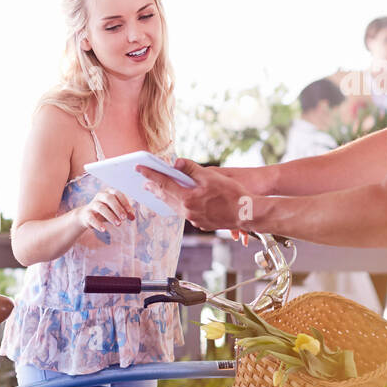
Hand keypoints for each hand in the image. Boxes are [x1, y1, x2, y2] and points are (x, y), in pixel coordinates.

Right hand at [78, 188, 133, 233]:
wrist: (87, 216)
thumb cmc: (106, 211)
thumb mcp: (116, 210)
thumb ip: (126, 212)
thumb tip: (133, 217)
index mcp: (109, 192)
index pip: (117, 194)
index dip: (124, 203)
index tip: (130, 213)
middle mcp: (100, 195)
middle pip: (109, 198)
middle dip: (118, 208)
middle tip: (124, 219)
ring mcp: (92, 204)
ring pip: (101, 208)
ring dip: (111, 216)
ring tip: (118, 224)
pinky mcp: (86, 213)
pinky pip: (91, 218)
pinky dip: (98, 224)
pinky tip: (104, 230)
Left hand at [136, 158, 250, 241]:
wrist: (247, 213)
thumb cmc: (232, 193)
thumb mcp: (211, 176)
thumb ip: (191, 169)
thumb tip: (175, 163)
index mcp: (188, 198)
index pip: (164, 184)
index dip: (150, 175)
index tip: (139, 169)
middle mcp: (187, 211)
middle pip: (166, 197)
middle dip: (154, 188)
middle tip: (144, 181)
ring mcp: (194, 219)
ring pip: (174, 207)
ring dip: (165, 197)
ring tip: (157, 191)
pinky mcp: (201, 223)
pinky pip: (185, 213)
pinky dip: (178, 204)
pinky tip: (178, 201)